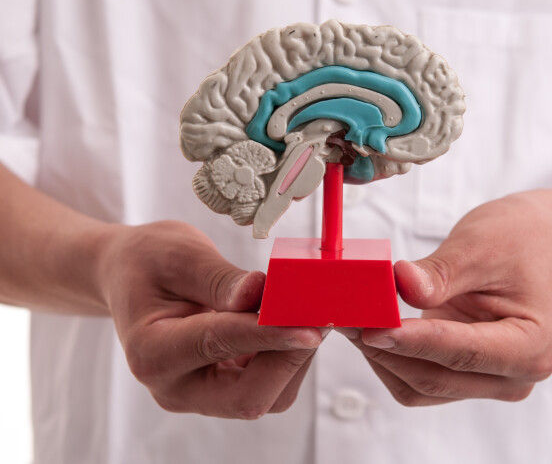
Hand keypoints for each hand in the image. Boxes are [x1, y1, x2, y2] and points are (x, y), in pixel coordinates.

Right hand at [98, 220, 324, 418]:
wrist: (133, 276)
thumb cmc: (150, 261)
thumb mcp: (180, 255)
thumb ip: (221, 279)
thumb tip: (260, 293)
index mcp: (152, 353)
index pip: (218, 345)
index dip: (269, 334)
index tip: (310, 326)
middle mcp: (174, 387)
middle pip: (248, 396)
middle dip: (289, 358)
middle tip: (319, 317)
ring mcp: (199, 394)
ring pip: (264, 396)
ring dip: (293, 358)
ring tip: (305, 313)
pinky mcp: (222, 389)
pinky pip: (265, 385)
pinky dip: (286, 356)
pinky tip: (292, 322)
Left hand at [341, 191, 551, 404]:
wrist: (531, 242)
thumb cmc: (515, 239)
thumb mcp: (479, 246)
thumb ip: (441, 273)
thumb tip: (402, 284)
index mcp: (532, 347)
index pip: (463, 353)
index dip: (413, 342)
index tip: (373, 327)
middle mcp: (513, 376)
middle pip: (436, 379)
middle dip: (387, 349)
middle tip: (347, 317)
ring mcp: (486, 380)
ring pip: (419, 386)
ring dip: (382, 357)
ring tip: (353, 320)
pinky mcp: (461, 375)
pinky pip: (415, 380)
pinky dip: (389, 357)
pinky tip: (371, 328)